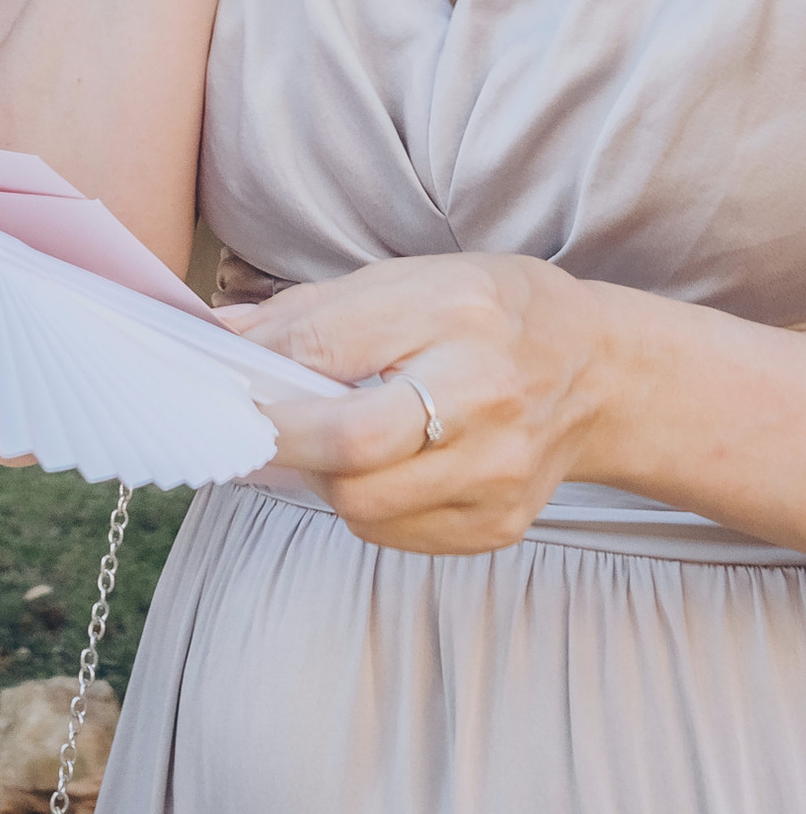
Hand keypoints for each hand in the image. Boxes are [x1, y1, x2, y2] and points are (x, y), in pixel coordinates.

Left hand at [224, 254, 605, 554]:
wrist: (599, 372)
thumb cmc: (486, 314)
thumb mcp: (405, 280)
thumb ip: (308, 312)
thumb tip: (215, 336)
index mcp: (450, 312)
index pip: (323, 348)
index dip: (254, 370)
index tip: (213, 379)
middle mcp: (482, 394)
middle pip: (346, 444)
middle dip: (275, 438)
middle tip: (244, 427)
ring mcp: (497, 469)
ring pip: (360, 502)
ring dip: (315, 476)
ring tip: (317, 442)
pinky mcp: (499, 523)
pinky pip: (393, 532)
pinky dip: (360, 505)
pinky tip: (372, 469)